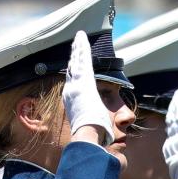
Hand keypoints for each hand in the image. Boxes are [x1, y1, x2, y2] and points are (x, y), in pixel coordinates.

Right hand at [62, 31, 114, 146]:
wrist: (87, 133)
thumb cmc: (91, 135)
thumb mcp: (92, 128)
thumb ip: (96, 128)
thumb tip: (107, 141)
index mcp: (71, 100)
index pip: (71, 81)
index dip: (72, 70)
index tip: (72, 63)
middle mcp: (71, 90)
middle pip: (72, 69)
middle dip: (74, 56)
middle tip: (75, 45)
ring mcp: (76, 84)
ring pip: (77, 62)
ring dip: (78, 48)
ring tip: (79, 37)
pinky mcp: (84, 80)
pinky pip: (83, 60)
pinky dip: (82, 48)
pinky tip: (82, 38)